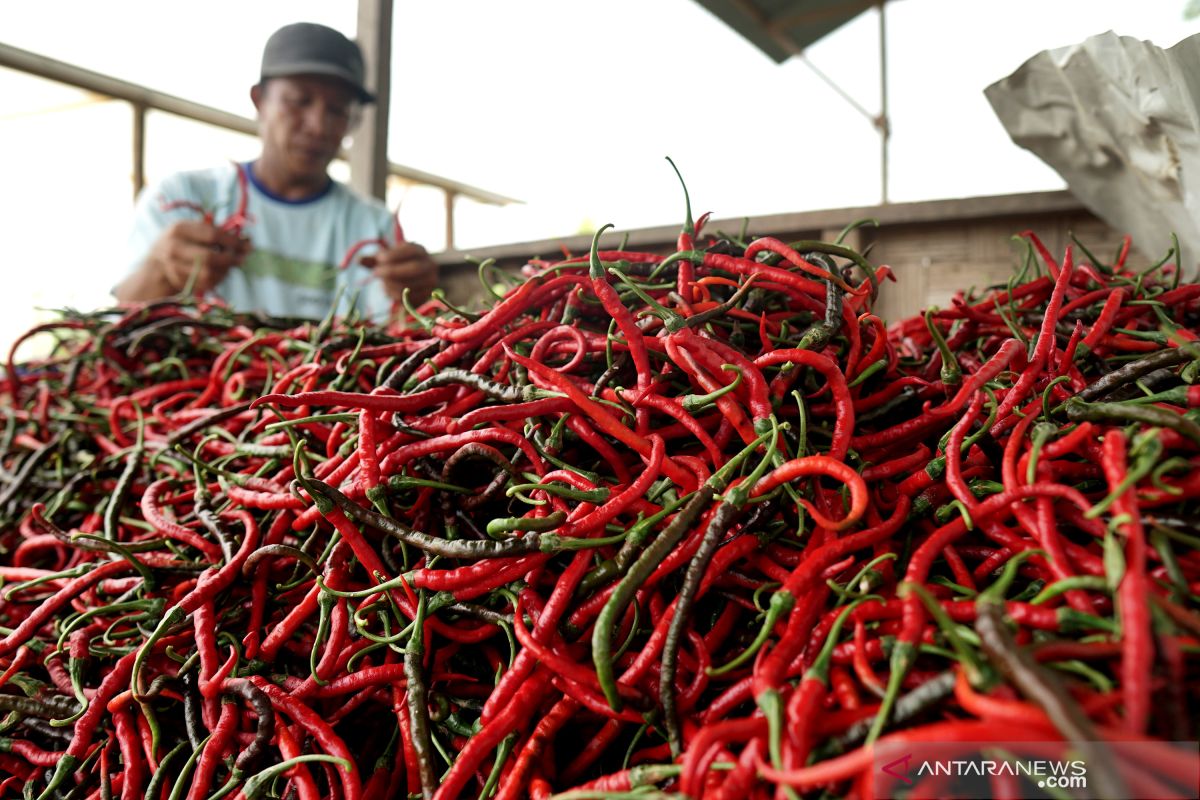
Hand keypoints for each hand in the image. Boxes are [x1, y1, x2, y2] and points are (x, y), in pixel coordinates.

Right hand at [117, 221, 249, 302]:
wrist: (156, 262)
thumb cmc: (183, 241)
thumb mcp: (193, 229)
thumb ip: (216, 232)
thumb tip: (247, 242)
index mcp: (179, 229)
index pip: (212, 235)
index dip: (233, 241)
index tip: (248, 245)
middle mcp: (173, 248)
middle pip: (209, 257)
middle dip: (230, 259)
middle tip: (242, 259)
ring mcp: (173, 267)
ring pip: (208, 274)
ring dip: (225, 271)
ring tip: (231, 265)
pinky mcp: (178, 282)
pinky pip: (205, 284)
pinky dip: (218, 279)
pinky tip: (221, 273)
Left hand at [362, 241, 438, 305]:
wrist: (415, 277)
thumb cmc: (397, 263)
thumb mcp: (388, 257)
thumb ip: (375, 258)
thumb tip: (359, 260)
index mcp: (420, 250)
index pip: (410, 251)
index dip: (394, 255)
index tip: (379, 258)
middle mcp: (430, 265)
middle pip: (414, 268)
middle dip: (393, 271)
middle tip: (376, 273)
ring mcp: (430, 282)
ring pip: (411, 284)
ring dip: (391, 284)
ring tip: (381, 282)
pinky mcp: (426, 296)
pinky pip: (408, 298)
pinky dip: (394, 294)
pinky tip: (387, 289)